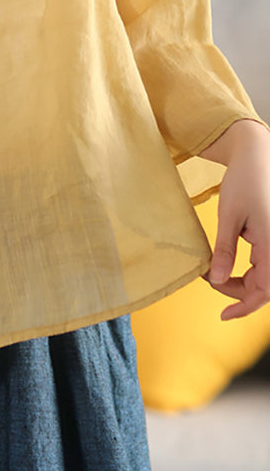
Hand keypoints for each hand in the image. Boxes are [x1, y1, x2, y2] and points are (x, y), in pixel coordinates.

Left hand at [201, 120, 269, 319]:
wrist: (256, 155)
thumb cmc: (245, 181)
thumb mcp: (229, 215)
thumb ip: (225, 249)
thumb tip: (217, 279)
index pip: (265, 290)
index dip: (246, 306)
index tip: (224, 315)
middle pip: (263, 286)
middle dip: (236, 291)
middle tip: (206, 282)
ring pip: (262, 276)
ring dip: (238, 281)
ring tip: (210, 272)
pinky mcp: (269, 236)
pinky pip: (261, 262)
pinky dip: (242, 268)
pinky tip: (221, 264)